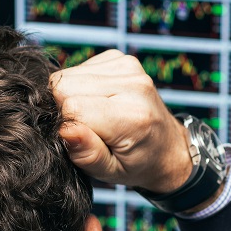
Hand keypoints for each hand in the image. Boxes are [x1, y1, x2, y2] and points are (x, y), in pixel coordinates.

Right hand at [50, 50, 192, 194]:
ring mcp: (128, 67)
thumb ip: (87, 154)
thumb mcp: (109, 172)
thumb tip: (64, 129)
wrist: (167, 147)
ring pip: (68, 74)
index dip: (65, 124)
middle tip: (86, 127)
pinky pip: (79, 67)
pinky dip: (81, 86)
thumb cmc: (136, 163)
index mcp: (132, 117)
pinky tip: (99, 101)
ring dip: (73, 95)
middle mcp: (133, 85)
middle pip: (65, 85)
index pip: (72, 107)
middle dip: (65, 107)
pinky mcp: (120, 58)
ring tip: (95, 115)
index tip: (79, 138)